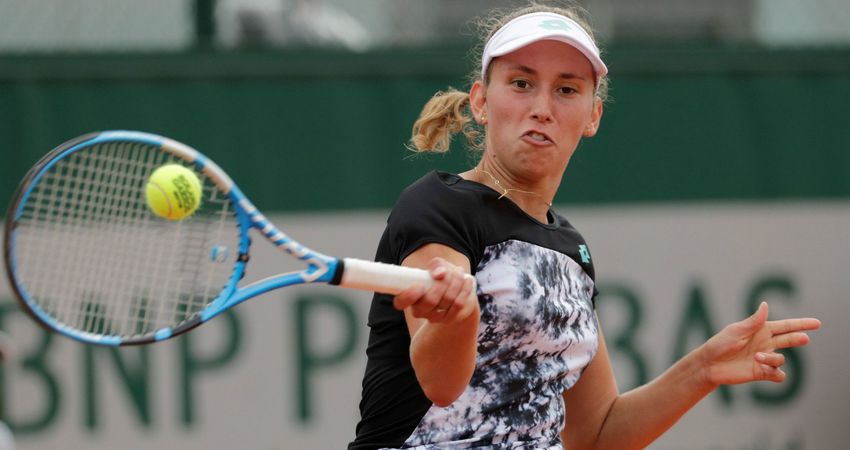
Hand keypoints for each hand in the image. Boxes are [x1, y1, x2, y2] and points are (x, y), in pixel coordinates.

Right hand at [393, 257, 476, 323]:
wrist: (457, 289)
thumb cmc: (442, 276)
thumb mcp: (438, 266)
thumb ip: (437, 265)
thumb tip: (439, 274)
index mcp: (409, 297)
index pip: (401, 302)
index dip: (409, 296)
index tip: (420, 285)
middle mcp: (420, 310)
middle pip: (429, 301)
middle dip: (442, 283)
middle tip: (447, 273)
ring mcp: (434, 317)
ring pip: (447, 300)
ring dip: (455, 282)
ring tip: (459, 271)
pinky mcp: (449, 319)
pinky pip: (458, 305)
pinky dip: (464, 290)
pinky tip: (467, 280)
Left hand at [699, 302, 820, 385]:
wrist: (709, 365)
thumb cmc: (719, 344)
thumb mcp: (735, 331)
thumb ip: (753, 322)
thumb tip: (765, 305)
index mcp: (760, 330)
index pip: (785, 326)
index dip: (801, 324)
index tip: (816, 323)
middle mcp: (765, 344)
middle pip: (789, 340)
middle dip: (798, 338)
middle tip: (804, 338)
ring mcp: (764, 359)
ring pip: (782, 359)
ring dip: (773, 358)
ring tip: (757, 357)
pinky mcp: (761, 373)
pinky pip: (778, 375)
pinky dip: (775, 372)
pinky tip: (764, 368)